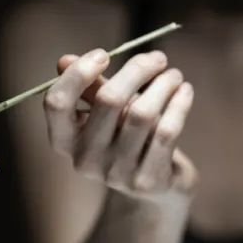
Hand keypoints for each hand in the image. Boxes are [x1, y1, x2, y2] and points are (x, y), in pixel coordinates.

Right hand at [43, 48, 197, 198]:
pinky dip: (179, 104)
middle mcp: (85, 160)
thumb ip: (90, 89)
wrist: (155, 189)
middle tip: (158, 58)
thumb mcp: (107, 115)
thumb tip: (64, 60)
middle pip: (109, 99)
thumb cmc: (127, 139)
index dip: (78, 73)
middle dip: (137, 69)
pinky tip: (185, 91)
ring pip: (143, 113)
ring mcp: (116, 174)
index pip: (57, 103)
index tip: (103, 54)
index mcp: (66, 140)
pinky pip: (167, 131)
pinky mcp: (148, 181)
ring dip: (164, 85)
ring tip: (174, 75)